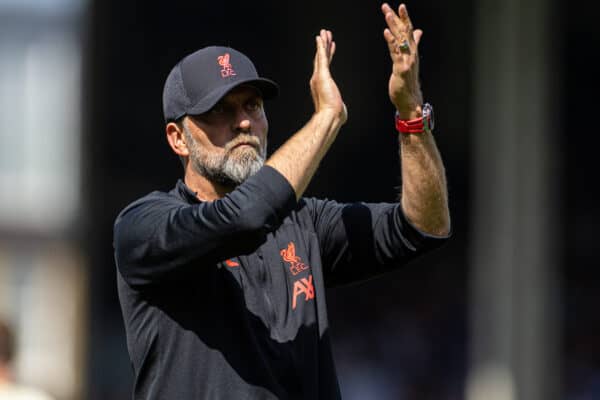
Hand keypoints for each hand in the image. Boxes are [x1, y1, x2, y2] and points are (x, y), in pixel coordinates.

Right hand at [310, 29, 346, 122]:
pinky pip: (321, 57)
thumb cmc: (334, 115)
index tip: (330, 47)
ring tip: (324, 32)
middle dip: (323, 46)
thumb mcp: (337, 108)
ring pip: (321, 56)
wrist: (329, 116)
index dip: (327, 55)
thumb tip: (342, 112)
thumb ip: (338, 106)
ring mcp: (319, 76)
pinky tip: (321, 38)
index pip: (324, 67)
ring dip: (322, 43)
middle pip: (320, 59)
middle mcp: (317, 79)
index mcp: (321, 85)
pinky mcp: (322, 75)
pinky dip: (320, 47)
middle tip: (324, 35)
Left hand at [382, 3, 423, 117]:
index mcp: (413, 51)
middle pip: (404, 32)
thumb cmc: (409, 82)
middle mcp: (411, 54)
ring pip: (400, 39)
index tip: (400, 6)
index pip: (409, 31)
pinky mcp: (401, 69)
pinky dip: (391, 41)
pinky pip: (395, 53)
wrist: (411, 100)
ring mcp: (407, 61)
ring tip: (386, 14)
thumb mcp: (411, 60)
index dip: (404, 18)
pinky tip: (386, 32)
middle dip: (396, 18)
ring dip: (393, 25)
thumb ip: (413, 44)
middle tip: (387, 6)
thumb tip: (418, 31)